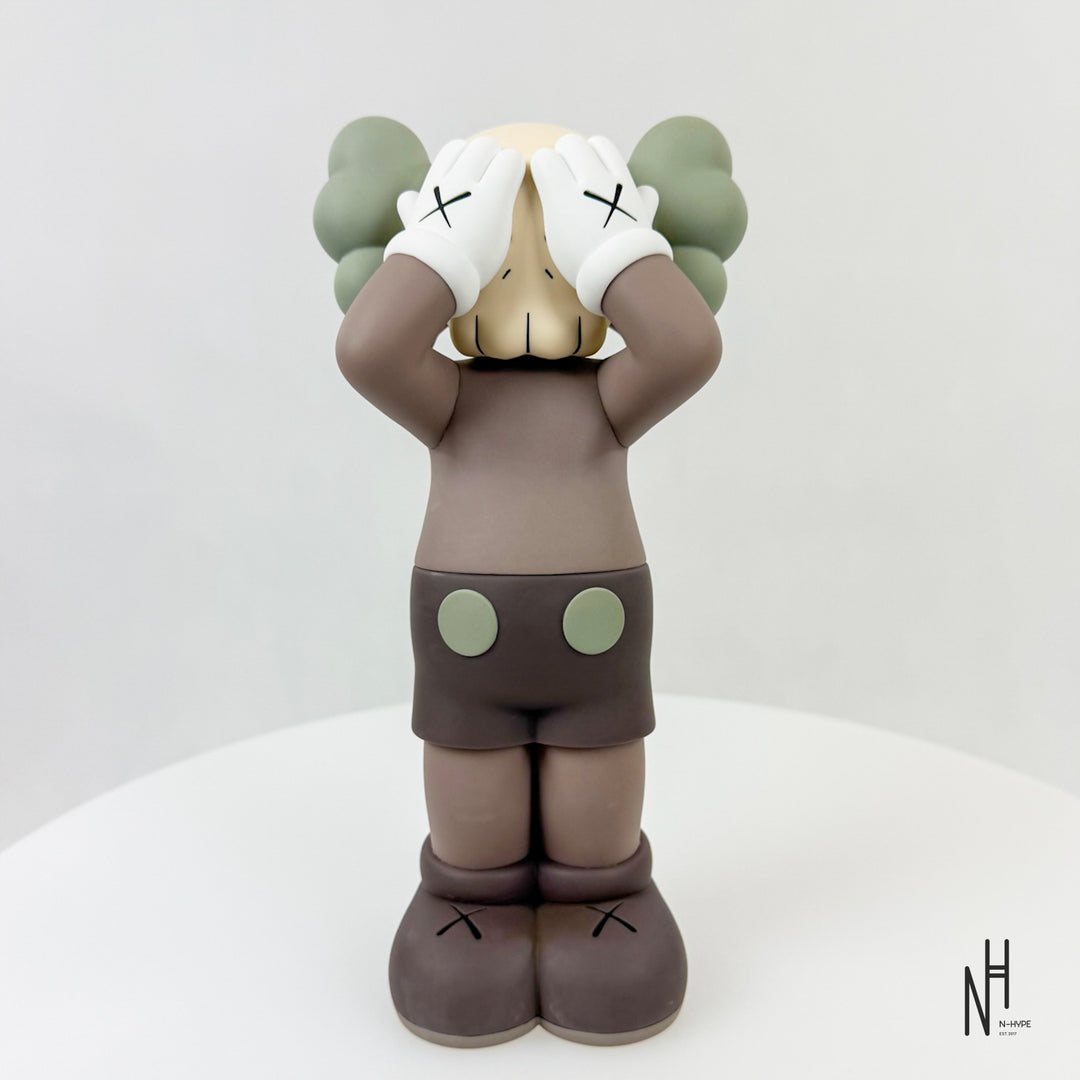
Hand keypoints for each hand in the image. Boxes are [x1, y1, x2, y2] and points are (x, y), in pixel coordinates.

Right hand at [385, 137, 524, 315]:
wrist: (436, 271)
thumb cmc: (427, 256)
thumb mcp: (414, 227)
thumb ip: (413, 209)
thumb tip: (405, 197)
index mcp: (434, 182)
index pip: (455, 149)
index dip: (471, 162)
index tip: (478, 182)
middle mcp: (451, 177)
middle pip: (480, 145)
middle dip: (492, 160)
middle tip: (498, 186)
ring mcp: (470, 184)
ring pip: (492, 147)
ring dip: (505, 164)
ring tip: (506, 189)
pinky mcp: (492, 196)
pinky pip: (511, 162)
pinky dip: (516, 170)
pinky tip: (514, 189)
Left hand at [530, 134, 671, 314]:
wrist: (620, 269)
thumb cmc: (630, 252)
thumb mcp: (644, 221)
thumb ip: (644, 203)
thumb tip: (649, 191)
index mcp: (621, 179)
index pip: (600, 145)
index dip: (586, 158)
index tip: (579, 177)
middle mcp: (603, 175)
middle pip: (575, 143)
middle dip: (564, 158)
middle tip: (559, 182)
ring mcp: (583, 183)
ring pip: (562, 147)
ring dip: (551, 161)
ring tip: (550, 185)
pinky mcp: (562, 195)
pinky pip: (543, 162)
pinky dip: (540, 168)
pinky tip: (541, 186)